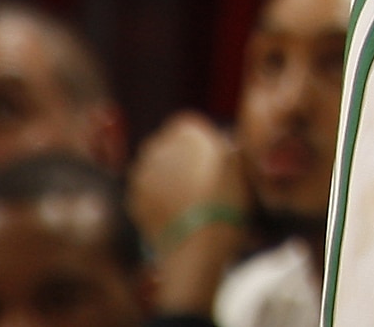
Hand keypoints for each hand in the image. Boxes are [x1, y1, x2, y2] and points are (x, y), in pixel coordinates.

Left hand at [128, 110, 248, 314]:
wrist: (196, 249)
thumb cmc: (226, 206)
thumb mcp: (241, 170)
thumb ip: (231, 150)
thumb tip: (229, 146)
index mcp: (185, 135)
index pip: (185, 125)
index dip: (198, 139)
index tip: (211, 155)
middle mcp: (158, 149)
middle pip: (165, 145)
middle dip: (178, 156)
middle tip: (199, 177)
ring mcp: (141, 176)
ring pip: (151, 167)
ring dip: (164, 175)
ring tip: (186, 197)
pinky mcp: (133, 201)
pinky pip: (144, 189)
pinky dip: (155, 195)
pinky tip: (173, 210)